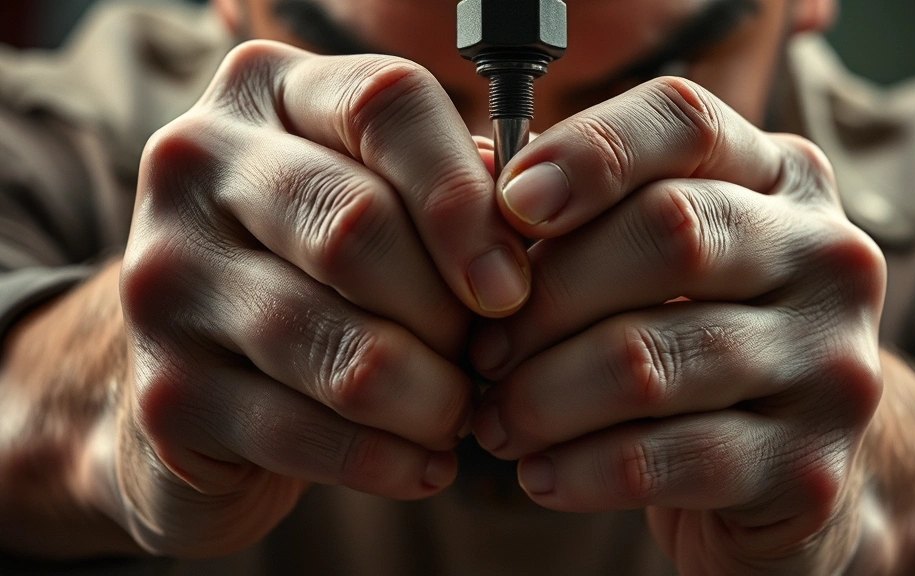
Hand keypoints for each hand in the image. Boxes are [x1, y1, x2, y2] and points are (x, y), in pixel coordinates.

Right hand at [102, 40, 529, 556]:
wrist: (202, 381)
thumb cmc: (321, 274)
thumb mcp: (378, 200)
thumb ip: (448, 191)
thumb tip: (525, 226)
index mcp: (265, 92)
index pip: (385, 104)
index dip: (465, 200)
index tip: (511, 285)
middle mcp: (194, 164)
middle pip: (359, 226)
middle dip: (449, 314)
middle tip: (485, 359)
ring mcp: (164, 278)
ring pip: (342, 346)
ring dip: (431, 398)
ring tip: (459, 414)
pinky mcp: (164, 391)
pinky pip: (306, 431)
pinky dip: (389, 461)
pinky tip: (425, 465)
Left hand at [469, 77, 886, 573]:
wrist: (786, 478)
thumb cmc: (691, 344)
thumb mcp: (655, 263)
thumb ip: (583, 215)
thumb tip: (479, 174)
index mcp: (781, 181)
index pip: (686, 121)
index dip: (589, 152)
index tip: (508, 205)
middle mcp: (827, 257)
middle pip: (668, 233)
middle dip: (546, 299)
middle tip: (480, 351)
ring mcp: (832, 364)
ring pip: (650, 360)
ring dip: (543, 397)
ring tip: (494, 422)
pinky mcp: (809, 469)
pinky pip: (665, 461)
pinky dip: (579, 470)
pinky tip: (540, 476)